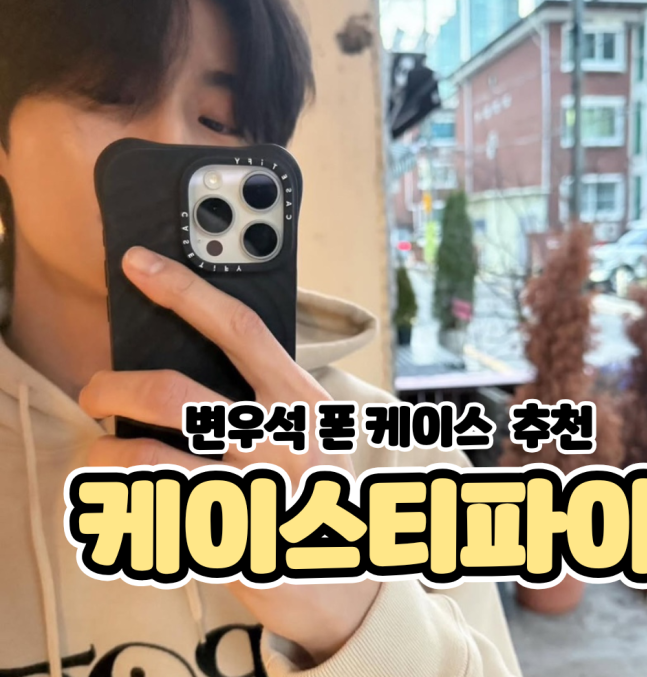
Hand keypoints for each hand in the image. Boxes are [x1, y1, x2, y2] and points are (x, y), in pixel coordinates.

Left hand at [80, 246, 380, 664]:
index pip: (240, 330)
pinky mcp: (227, 544)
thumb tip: (193, 355)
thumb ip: (267, 394)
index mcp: (302, 403)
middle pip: (172, 393)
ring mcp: (253, 494)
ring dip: (104, 452)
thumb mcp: (313, 430)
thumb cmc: (323, 490)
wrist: (350, 580)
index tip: (139, 265)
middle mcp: (277, 441)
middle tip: (96, 392)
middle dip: (113, 387)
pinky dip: (123, 504)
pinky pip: (148, 515)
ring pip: (145, 456)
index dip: (186, 291)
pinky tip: (127, 502)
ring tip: (101, 452)